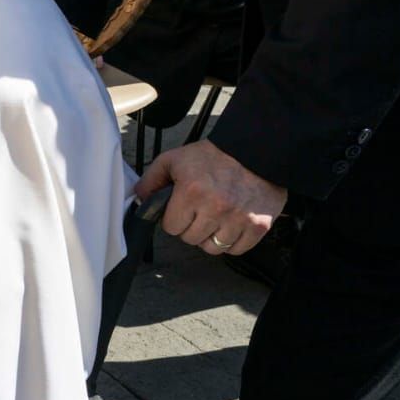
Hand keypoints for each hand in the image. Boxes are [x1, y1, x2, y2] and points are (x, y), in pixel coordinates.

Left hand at [136, 141, 287, 255]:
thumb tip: (140, 199)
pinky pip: (237, 249)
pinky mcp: (259, 225)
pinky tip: (229, 226)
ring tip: (213, 219)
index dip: (173, 219)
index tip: (181, 210)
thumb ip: (151, 180)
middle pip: (190, 239)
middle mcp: (215, 207)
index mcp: (192, 192)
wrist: (254, 150)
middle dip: (190, 227)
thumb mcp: (174, 160)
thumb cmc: (213, 156)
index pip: (171, 227)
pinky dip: (231, 242)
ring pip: (212, 248)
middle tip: (198, 212)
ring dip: (210, 237)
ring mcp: (238, 218)